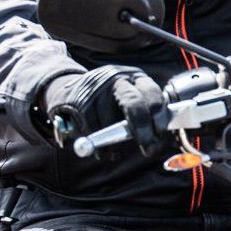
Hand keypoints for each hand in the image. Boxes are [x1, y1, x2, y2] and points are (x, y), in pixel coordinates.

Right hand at [42, 65, 167, 157]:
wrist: (70, 93)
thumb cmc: (109, 104)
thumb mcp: (129, 102)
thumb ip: (145, 118)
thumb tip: (156, 142)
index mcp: (135, 78)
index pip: (152, 94)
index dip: (159, 116)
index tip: (160, 134)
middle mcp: (116, 78)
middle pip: (133, 103)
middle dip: (142, 129)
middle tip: (148, 149)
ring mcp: (96, 88)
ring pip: (111, 122)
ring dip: (117, 145)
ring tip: (115, 153)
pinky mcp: (79, 100)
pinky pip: (92, 129)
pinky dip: (99, 146)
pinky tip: (100, 149)